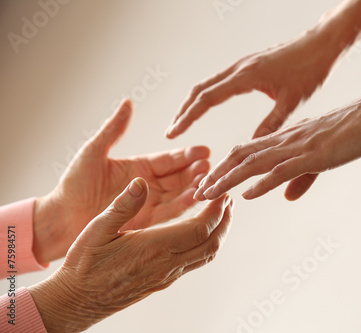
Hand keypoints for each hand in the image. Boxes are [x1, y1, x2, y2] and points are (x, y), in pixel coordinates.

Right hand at [29, 178, 233, 331]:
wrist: (77, 301)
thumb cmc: (84, 265)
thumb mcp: (97, 229)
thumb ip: (123, 205)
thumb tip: (142, 182)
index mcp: (153, 247)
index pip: (199, 229)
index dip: (216, 210)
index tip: (222, 193)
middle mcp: (166, 264)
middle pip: (211, 243)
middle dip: (225, 220)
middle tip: (228, 200)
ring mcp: (166, 276)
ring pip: (205, 255)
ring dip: (218, 233)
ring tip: (220, 213)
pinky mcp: (163, 281)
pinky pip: (194, 262)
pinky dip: (205, 244)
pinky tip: (198, 233)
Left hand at [34, 100, 210, 263]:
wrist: (61, 218)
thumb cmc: (73, 184)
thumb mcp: (94, 152)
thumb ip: (114, 130)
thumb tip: (128, 103)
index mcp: (139, 167)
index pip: (169, 160)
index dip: (187, 155)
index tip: (204, 150)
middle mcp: (148, 186)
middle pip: (179, 177)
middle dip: (196, 172)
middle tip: (210, 166)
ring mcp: (148, 204)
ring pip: (178, 195)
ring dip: (193, 189)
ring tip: (208, 182)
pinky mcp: (145, 222)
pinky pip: (168, 214)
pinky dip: (183, 207)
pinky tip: (195, 200)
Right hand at [166, 27, 337, 139]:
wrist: (321, 44)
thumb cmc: (310, 69)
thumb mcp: (291, 101)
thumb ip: (271, 124)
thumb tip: (251, 147)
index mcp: (246, 77)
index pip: (206, 99)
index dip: (187, 117)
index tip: (173, 132)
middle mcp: (239, 68)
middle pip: (200, 89)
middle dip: (184, 111)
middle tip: (171, 131)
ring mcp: (242, 65)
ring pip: (208, 83)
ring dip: (193, 102)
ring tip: (183, 120)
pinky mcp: (248, 65)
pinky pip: (219, 80)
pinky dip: (206, 94)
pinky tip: (206, 105)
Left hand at [194, 92, 360, 200]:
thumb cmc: (352, 130)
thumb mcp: (323, 158)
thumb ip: (302, 177)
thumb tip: (287, 197)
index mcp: (285, 138)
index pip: (246, 151)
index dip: (225, 167)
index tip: (209, 181)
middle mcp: (285, 140)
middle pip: (241, 156)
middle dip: (217, 174)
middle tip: (196, 191)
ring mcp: (298, 146)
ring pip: (254, 163)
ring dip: (229, 179)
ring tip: (208, 194)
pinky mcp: (314, 154)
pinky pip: (282, 169)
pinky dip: (262, 183)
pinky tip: (247, 194)